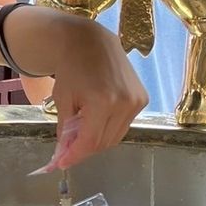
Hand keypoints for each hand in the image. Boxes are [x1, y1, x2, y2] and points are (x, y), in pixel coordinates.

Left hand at [0, 7, 146, 170]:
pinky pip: (124, 124)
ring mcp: (137, 101)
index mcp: (102, 102)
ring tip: (80, 132)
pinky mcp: (143, 98)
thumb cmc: (72, 68)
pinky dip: (109, 127)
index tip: (61, 164)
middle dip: (84, 149)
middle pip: (104, 142)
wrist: (91, 41)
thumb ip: (65, 130)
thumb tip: (64, 156)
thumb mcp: (63, 99)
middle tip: (68, 149)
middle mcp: (125, 103)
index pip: (90, 142)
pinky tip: (96, 120)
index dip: (75, 156)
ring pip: (116, 136)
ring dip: (98, 140)